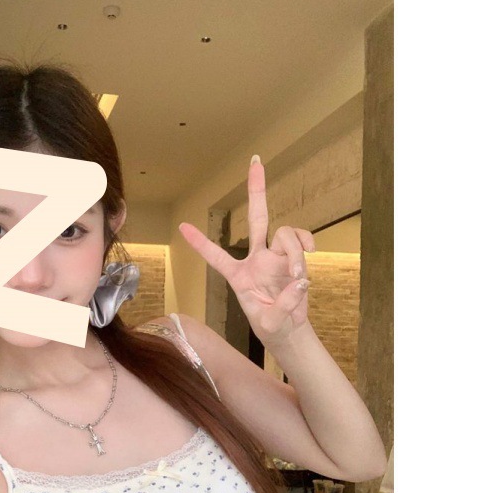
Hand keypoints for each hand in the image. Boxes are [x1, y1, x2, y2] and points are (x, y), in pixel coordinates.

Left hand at [179, 156, 315, 347]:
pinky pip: (301, 242)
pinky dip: (306, 248)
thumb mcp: (270, 323)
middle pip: (256, 218)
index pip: (216, 256)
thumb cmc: (272, 327)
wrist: (289, 331)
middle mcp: (257, 259)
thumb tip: (300, 282)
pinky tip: (310, 258)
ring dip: (295, 253)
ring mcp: (277, 257)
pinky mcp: (294, 259)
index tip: (181, 226)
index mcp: (238, 276)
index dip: (200, 243)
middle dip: (256, 190)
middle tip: (256, 161)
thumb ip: (282, 306)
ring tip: (298, 278)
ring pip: (285, 235)